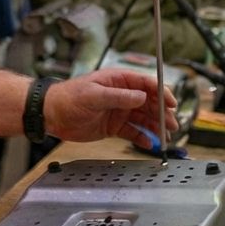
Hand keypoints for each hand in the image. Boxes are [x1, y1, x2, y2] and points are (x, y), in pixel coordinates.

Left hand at [43, 69, 176, 146]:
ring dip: (156, 127)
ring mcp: (119, 111)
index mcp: (119, 80)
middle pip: (150, 103)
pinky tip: (150, 145)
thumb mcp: (94, 95)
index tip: (172, 103)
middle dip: (163, 113)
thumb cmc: (69, 97)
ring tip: (166, 138)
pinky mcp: (114, 126)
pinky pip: (133, 132)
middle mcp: (122, 95)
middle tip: (172, 126)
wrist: (51, 114)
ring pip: (144, 119)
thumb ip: (119, 97)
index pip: (147, 84)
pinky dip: (143, 138)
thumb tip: (142, 97)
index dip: (162, 93)